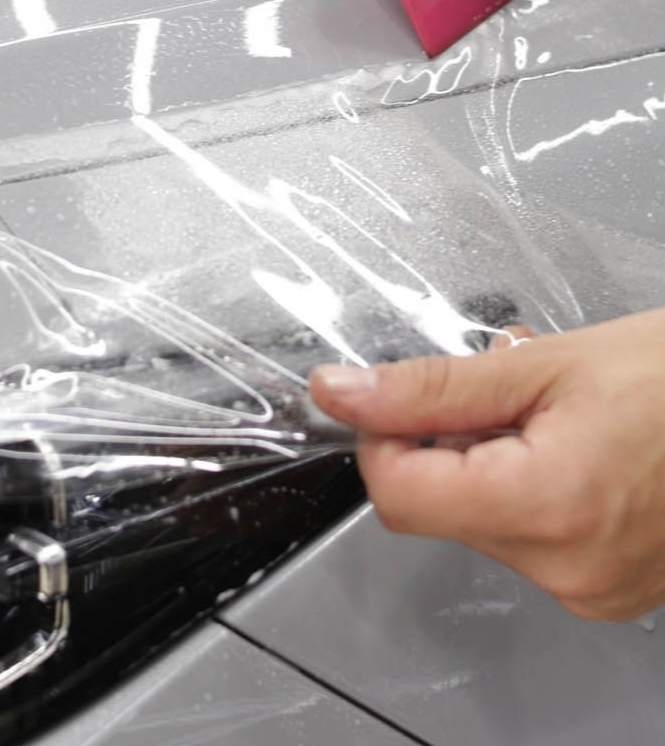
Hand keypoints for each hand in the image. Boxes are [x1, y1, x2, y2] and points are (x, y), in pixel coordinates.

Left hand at [310, 310, 664, 620]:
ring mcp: (594, 588)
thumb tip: (341, 392)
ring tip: (549, 414)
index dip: (382, 436)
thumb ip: (429, 387)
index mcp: (547, 505)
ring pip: (481, 521)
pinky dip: (527, 489)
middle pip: (440, 507)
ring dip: (489, 461)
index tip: (395, 395)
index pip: (398, 495)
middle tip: (503, 389)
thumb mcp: (541, 363)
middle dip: (446, 442)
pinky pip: (530, 540)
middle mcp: (569, 568)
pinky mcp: (610, 590)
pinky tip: (570, 446)